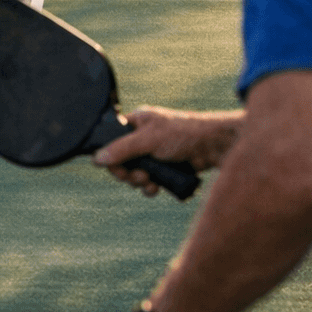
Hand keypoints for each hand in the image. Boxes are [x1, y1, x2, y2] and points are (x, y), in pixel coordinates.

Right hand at [93, 106, 239, 195]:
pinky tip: (157, 188)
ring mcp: (154, 155)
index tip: (117, 167)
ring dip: (140, 182)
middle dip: (128, 173)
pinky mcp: (165, 169)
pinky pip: (149, 182)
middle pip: (121, 161)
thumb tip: (97, 159)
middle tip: (138, 176)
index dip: (111, 156)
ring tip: (150, 182)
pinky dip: (150, 187)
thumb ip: (122, 149)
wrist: (214, 148)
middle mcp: (143, 138)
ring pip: (135, 174)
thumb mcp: (148, 139)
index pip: (111, 140)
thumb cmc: (183, 134)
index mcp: (136, 123)